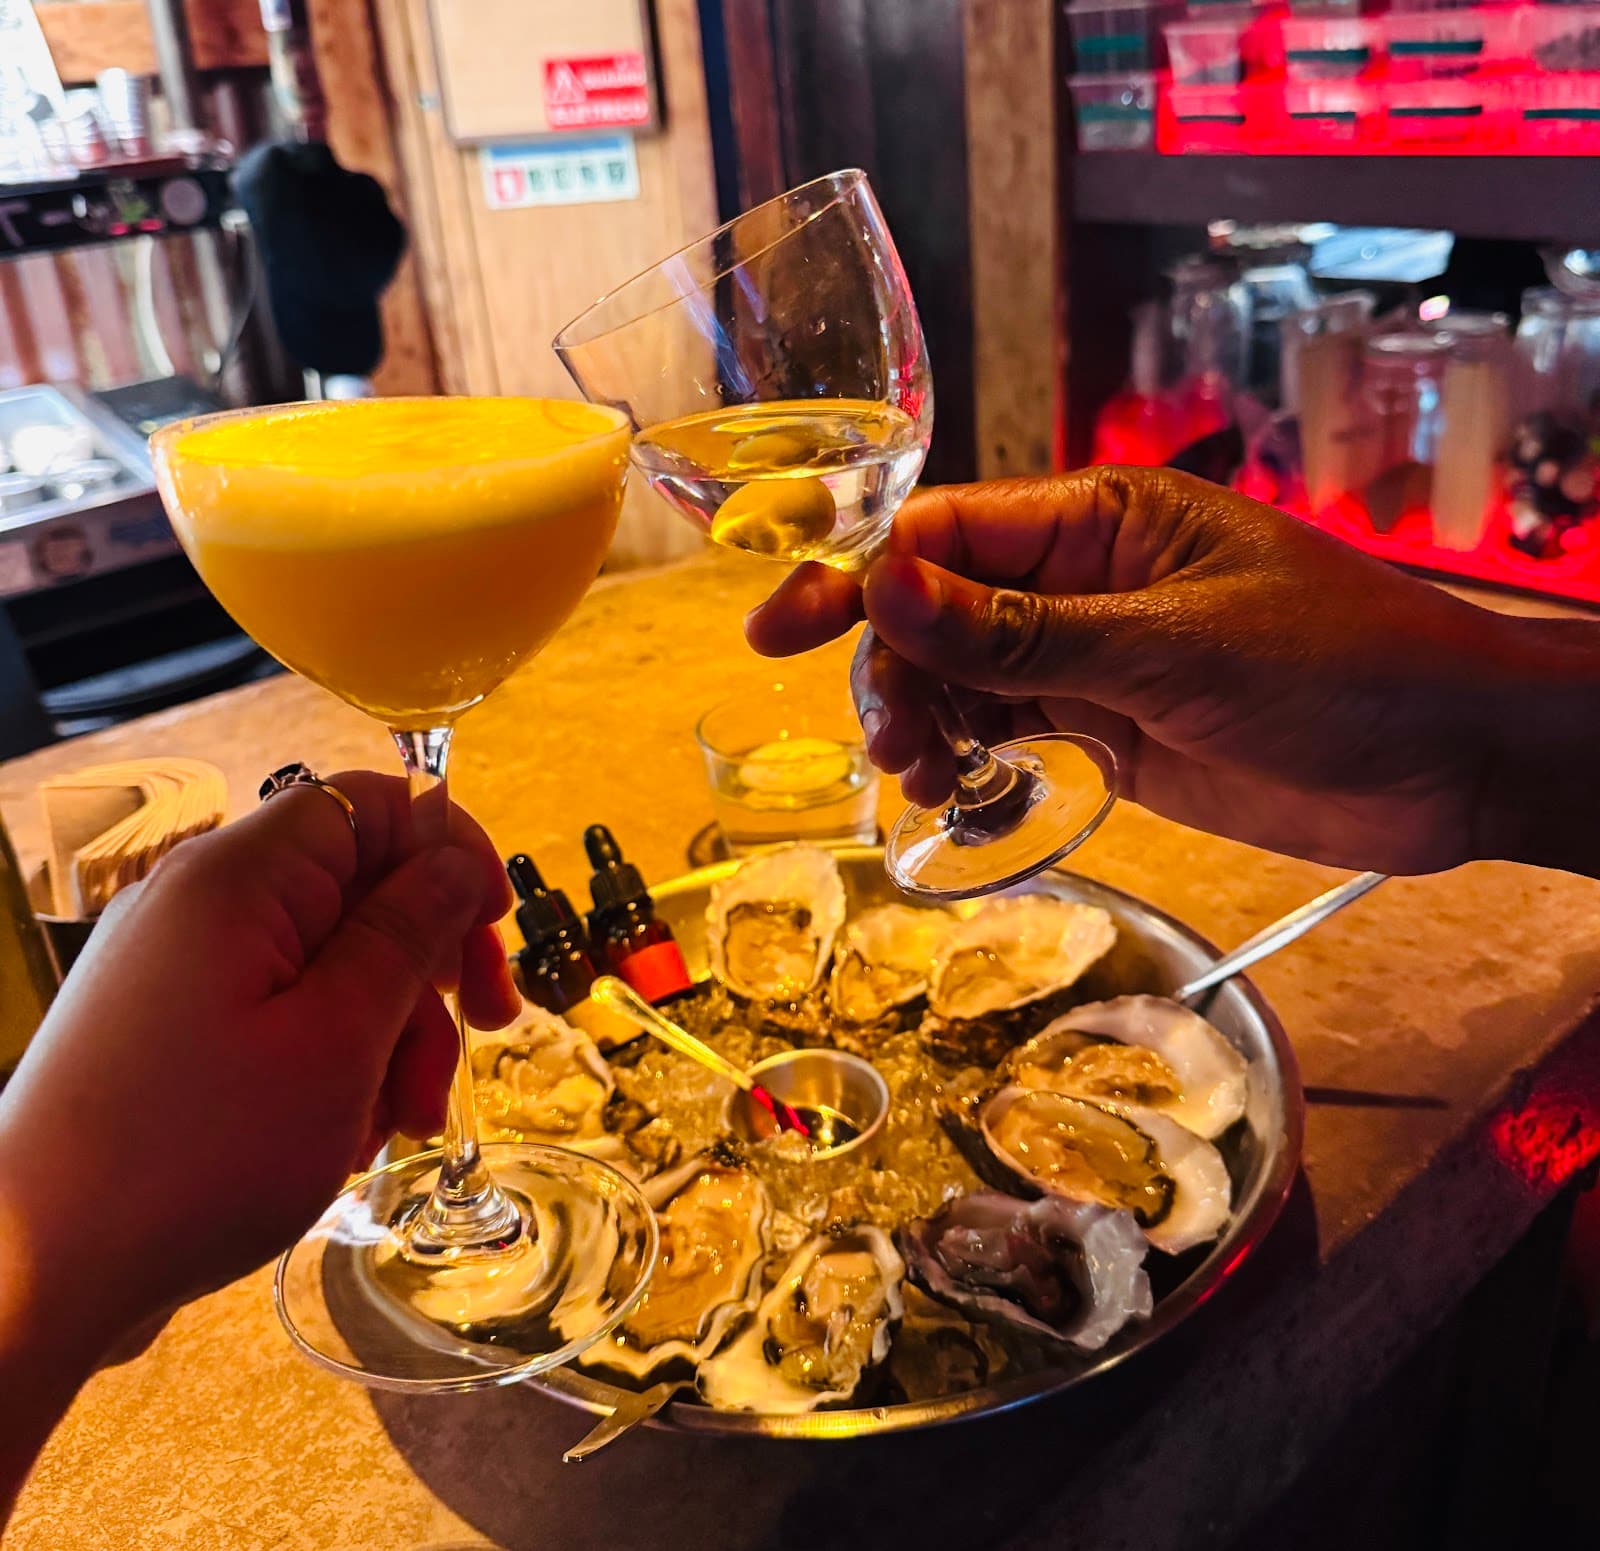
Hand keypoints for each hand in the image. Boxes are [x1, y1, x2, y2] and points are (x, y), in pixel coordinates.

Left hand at [0, 771, 518, 1369]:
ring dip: (390, 1034)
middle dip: (431, 964)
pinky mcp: (168, 1028)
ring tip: (401, 1125)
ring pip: (329, 962)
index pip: (370, 803)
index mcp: (238, 879)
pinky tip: (344, 1135)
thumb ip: (407, 933)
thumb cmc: (191, 1156)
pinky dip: (332, 1061)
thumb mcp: (337, 1041)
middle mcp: (201, 903)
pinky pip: (280, 1013)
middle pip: (359, 888)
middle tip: (487, 1032)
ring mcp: (179, 967)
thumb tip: (458, 859)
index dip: (449, 848)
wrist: (34, 1274)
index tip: (494, 927)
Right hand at [747, 469, 1599, 876]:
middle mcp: (1081, 583)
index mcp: (1098, 522)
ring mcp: (1092, 659)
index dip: (855, 575)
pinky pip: (1008, 731)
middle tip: (891, 737)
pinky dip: (969, 758)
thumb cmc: (1342, 666)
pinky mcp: (1110, 730)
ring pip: (962, 677)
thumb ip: (1022, 632)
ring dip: (923, 718)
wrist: (1452, 760)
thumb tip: (884, 589)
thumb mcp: (1172, 644)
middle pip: (935, 610)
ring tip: (920, 772)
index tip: (777, 626)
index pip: (944, 533)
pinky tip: (954, 789)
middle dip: (892, 666)